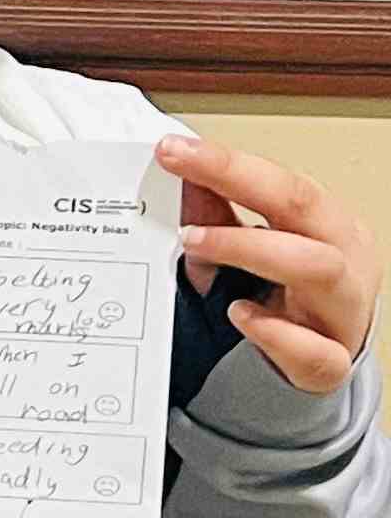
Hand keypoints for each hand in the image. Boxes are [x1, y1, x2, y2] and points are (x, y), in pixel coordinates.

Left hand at [165, 131, 378, 393]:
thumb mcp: (250, 252)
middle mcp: (344, 258)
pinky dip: (277, 332)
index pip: (282, 182)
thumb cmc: (289, 300)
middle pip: (304, 207)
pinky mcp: (331, 363)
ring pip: (318, 267)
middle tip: (182, 173)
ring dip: (252, 249)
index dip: (227, 163)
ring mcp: (343, 310)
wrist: (316, 367)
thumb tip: (183, 179)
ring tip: (195, 242)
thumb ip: (218, 219)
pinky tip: (240, 314)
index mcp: (326, 225)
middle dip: (240, 182)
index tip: (173, 150)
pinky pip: (315, 349)